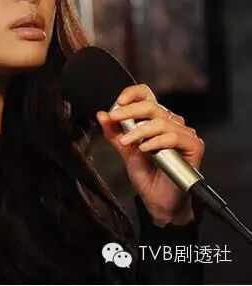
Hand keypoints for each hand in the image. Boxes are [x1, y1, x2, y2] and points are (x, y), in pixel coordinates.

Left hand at [95, 83, 204, 226]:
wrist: (158, 200)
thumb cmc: (146, 174)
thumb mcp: (125, 151)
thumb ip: (114, 133)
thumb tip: (102, 114)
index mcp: (155, 120)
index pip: (147, 96)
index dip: (133, 94)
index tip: (118, 102)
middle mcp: (171, 123)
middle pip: (151, 106)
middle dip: (129, 111)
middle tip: (115, 119)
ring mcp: (183, 134)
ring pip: (161, 122)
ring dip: (139, 131)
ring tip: (126, 143)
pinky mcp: (194, 146)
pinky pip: (173, 137)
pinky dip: (155, 142)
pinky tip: (144, 149)